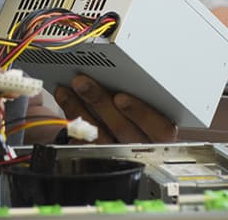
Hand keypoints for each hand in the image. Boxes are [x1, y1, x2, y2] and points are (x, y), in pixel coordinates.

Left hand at [53, 75, 176, 143]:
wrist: (118, 136)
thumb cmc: (137, 113)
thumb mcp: (147, 102)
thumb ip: (138, 92)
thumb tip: (116, 70)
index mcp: (161, 133)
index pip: (160, 129)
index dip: (140, 113)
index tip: (121, 97)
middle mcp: (142, 146)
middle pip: (123, 130)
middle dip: (100, 102)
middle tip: (82, 82)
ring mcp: (118, 154)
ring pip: (99, 137)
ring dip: (79, 109)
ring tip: (69, 89)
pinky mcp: (96, 157)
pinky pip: (83, 143)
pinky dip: (72, 120)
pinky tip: (66, 101)